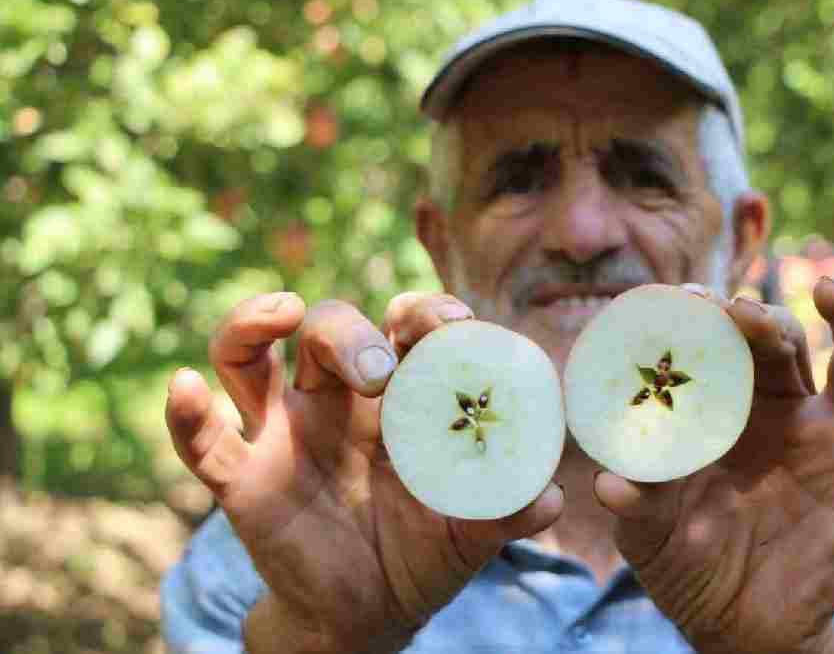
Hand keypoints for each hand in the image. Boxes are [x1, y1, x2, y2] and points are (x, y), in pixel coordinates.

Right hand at [165, 292, 562, 652]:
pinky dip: (187, 413)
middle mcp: (334, 400)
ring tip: (282, 313)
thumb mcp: (471, 534)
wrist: (368, 615)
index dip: (424, 312)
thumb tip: (552, 499)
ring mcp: (282, 432)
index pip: (403, 327)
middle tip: (381, 370)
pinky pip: (203, 440)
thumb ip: (508, 513)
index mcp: (398, 397)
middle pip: (328, 328)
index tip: (452, 322)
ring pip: (251, 353)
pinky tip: (187, 388)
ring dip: (257, 321)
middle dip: (351, 331)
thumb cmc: (425, 554)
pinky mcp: (241, 478)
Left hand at [594, 279, 833, 653]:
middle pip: (788, 342)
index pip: (724, 348)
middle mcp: (787, 412)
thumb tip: (609, 485)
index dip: (710, 320)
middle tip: (735, 309)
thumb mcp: (654, 537)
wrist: (741, 630)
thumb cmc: (690, 567)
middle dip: (764, 318)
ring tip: (832, 294)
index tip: (684, 300)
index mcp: (729, 410)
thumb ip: (638, 507)